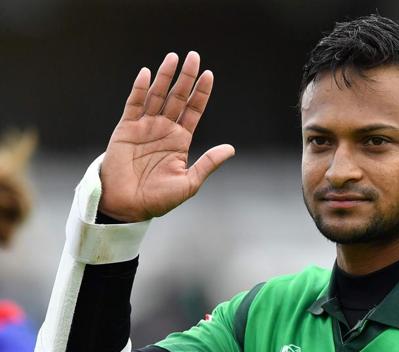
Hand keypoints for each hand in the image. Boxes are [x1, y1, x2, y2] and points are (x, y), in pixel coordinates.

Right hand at [98, 52, 234, 221]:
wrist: (127, 207)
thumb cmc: (158, 199)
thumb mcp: (190, 182)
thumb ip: (208, 163)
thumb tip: (231, 149)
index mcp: (180, 140)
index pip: (194, 110)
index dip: (201, 92)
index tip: (209, 75)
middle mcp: (164, 129)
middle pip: (177, 97)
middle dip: (186, 77)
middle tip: (194, 56)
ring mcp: (145, 127)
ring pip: (157, 95)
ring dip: (165, 76)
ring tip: (174, 57)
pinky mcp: (126, 129)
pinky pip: (134, 104)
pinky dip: (140, 89)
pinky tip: (146, 73)